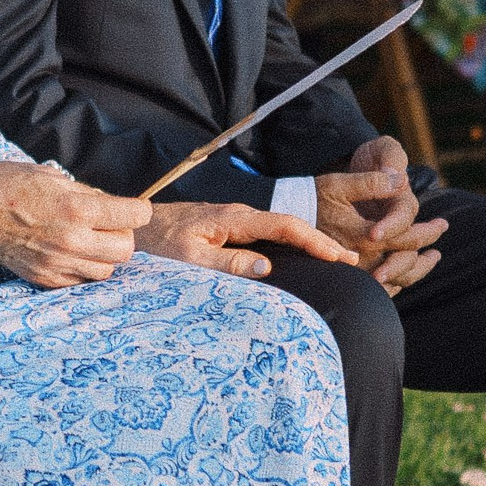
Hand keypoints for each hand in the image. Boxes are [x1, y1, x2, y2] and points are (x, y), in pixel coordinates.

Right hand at [0, 162, 152, 287]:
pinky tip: (70, 251)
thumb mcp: (50, 175)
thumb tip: (107, 203)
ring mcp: (57, 263)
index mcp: (76, 209)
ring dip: (104, 255)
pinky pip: (79, 280)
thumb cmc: (5, 185)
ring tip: (89, 239)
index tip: (133, 207)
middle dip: (124, 235)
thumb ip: (84, 192)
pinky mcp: (44, 278)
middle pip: (126, 250)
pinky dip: (82, 267)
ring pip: (105, 270)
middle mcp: (70, 240)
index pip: (134, 216)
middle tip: (111, 224)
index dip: (138, 209)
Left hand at [141, 198, 362, 278]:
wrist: (134, 227)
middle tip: (351, 260)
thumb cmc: (158, 244)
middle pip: (290, 227)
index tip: (338, 257)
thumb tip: (267, 269)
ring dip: (308, 243)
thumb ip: (227, 263)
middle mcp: (239, 216)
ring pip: (280, 231)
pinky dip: (290, 245)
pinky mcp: (228, 230)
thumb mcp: (189, 259)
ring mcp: (235, 222)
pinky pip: (267, 236)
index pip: (285, 227)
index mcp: (234, 219)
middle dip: (322, 242)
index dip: (314, 241)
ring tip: (335, 260)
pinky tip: (299, 257)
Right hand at [312, 137, 447, 293]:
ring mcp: (352, 273)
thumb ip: (371, 182)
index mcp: (364, 236)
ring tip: (426, 264)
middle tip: (438, 253)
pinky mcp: (344, 279)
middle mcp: (361, 260)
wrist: (282, 219)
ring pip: (393, 282)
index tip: (444, 225)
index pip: (408, 239)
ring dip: (414, 273)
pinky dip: (393, 285)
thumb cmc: (312, 199)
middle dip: (425, 259)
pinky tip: (400, 278)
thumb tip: (401, 179)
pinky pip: (375, 291)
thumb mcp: (339, 185)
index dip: (429, 232)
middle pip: (405, 265)